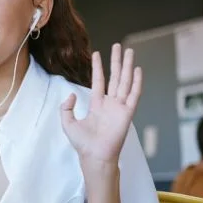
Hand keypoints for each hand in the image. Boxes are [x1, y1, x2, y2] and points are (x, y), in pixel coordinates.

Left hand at [61, 43, 141, 163]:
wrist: (94, 156)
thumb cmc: (82, 144)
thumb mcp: (67, 123)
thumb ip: (66, 107)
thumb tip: (71, 94)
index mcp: (97, 105)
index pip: (98, 81)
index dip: (97, 68)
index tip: (97, 54)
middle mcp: (110, 104)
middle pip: (115, 77)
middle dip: (116, 61)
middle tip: (119, 46)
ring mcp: (120, 107)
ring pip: (125, 82)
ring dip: (127, 66)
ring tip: (129, 51)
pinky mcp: (127, 113)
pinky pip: (133, 94)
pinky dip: (136, 82)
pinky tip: (137, 69)